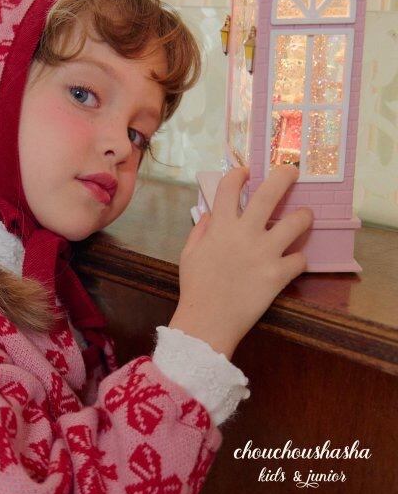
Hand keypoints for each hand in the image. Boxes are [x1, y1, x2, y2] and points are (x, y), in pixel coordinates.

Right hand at [169, 165, 312, 360]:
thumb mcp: (189, 255)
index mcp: (221, 227)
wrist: (207, 322)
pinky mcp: (279, 274)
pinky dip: (299, 259)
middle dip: (285, 176)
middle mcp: (245, 233)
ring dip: (304, 216)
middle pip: (270, 193)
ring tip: (305, 216)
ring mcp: (265, 253)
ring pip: (297, 222)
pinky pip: (300, 259)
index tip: (247, 172)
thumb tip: (210, 214)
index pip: (230, 187)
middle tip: (293, 171)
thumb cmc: (195, 288)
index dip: (239, 174)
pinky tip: (294, 262)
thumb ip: (200, 231)